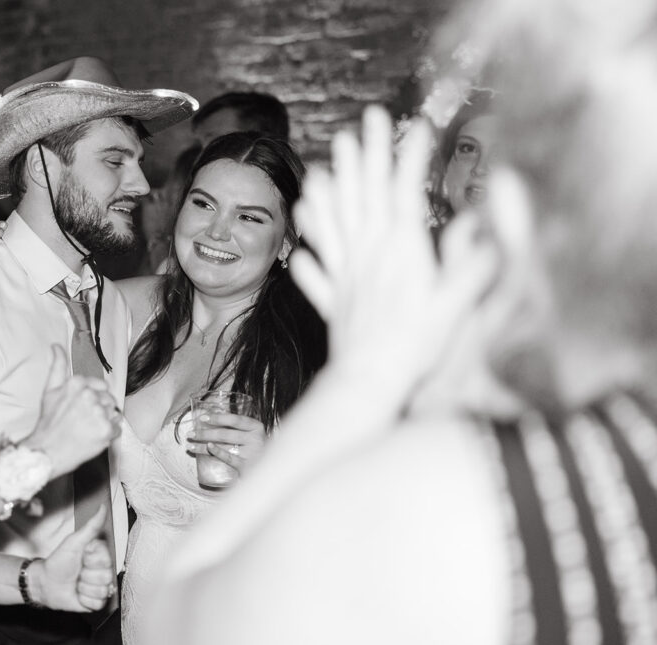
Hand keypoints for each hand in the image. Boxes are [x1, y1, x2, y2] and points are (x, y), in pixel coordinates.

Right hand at [25, 345, 121, 476]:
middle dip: (100, 410)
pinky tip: (93, 438)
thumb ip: (57, 366)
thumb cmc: (48, 422)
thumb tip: (57, 345)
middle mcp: (88, 395)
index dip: (94, 398)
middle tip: (83, 422)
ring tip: (87, 429)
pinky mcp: (106, 430)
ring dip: (105, 422)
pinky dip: (108, 435)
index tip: (83, 409)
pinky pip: (117, 429)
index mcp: (77, 383)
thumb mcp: (50, 390)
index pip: (101, 386)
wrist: (46, 452)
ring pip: (114, 413)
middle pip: (109, 399)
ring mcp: (98, 413)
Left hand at [33, 506, 114, 611]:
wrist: (45, 582)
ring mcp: (100, 587)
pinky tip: (77, 594)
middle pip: (106, 577)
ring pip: (102, 591)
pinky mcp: (95, 602)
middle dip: (87, 575)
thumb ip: (92, 526)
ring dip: (84, 587)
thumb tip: (103, 507)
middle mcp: (103, 571)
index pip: (107, 560)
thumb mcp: (75, 542)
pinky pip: (97, 603)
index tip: (82, 557)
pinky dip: (84, 599)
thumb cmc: (59, 560)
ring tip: (76, 582)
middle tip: (78, 571)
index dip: (92, 560)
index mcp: (100, 556)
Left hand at [188, 412, 266, 474]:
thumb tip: (210, 416)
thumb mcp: (251, 434)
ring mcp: (252, 453)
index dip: (218, 417)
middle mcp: (255, 439)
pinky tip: (208, 448)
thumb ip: (237, 426)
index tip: (202, 418)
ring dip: (203, 445)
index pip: (235, 419)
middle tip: (190, 434)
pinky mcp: (247, 466)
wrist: (269, 470)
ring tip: (190, 444)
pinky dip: (218, 452)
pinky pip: (229, 458)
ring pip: (223, 445)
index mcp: (256, 427)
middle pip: (225, 434)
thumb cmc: (256, 449)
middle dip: (204, 433)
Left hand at [289, 106, 497, 406]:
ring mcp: (346, 274)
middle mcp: (368, 254)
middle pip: (365, 195)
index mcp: (401, 251)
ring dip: (330, 188)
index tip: (416, 125)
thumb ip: (470, 267)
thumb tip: (488, 233)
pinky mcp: (332, 297)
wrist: (371, 381)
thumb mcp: (456, 306)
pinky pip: (314, 261)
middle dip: (366, 154)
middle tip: (363, 119)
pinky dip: (306, 238)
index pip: (404, 193)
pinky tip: (299, 220)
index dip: (410, 158)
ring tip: (324, 161)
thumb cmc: (418, 346)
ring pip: (334, 221)